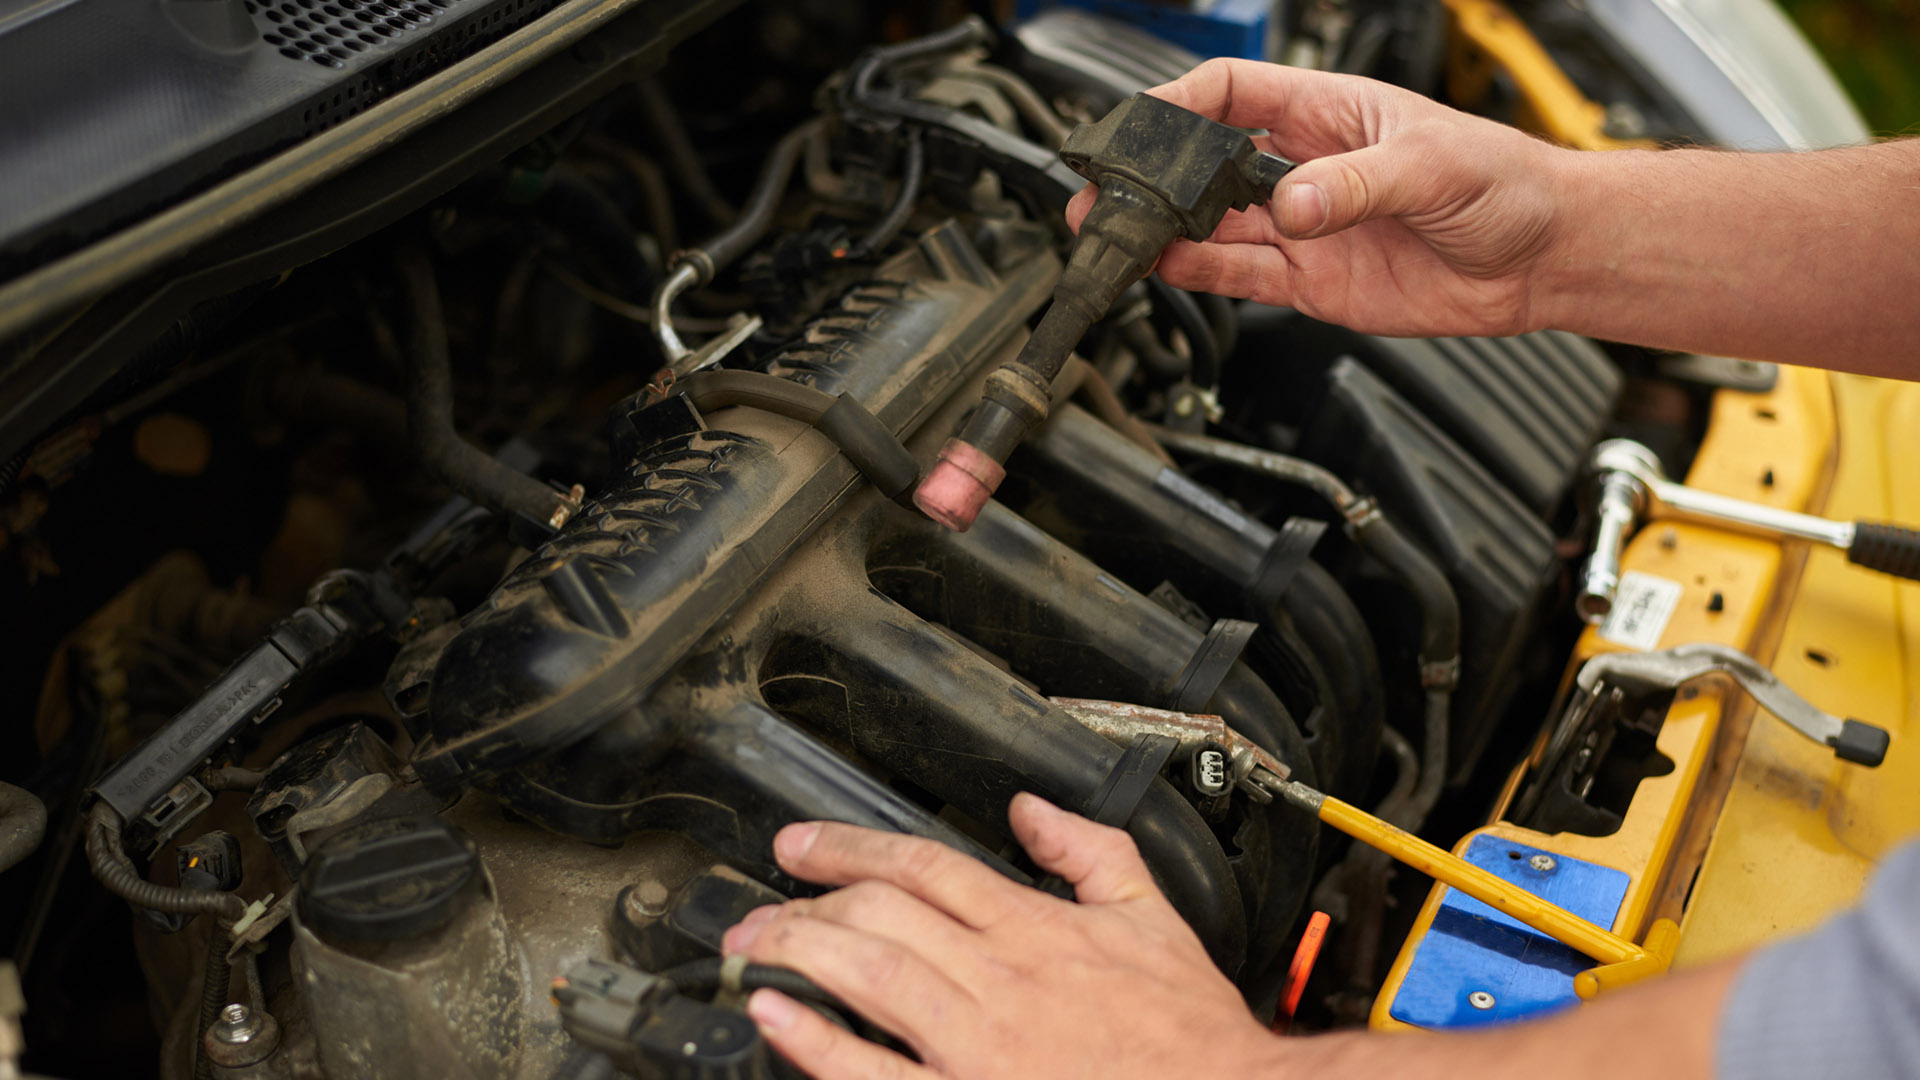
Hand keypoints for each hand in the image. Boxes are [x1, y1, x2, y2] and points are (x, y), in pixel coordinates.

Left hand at [720, 793, 1291, 1079]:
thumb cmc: (1188, 1035)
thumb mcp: (1153, 916)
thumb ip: (1090, 851)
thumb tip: (1034, 809)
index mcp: (1035, 928)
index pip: (925, 865)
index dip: (852, 846)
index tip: (805, 844)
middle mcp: (997, 978)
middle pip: (881, 914)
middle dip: (809, 899)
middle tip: (762, 899)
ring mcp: (976, 1045)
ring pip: (868, 976)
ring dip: (798, 952)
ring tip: (753, 945)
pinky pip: (874, 1071)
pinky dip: (816, 1041)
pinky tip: (775, 1017)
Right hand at [1066, 58, 1573, 338]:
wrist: (1542, 257)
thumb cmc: (1507, 184)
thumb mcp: (1433, 166)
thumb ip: (1357, 184)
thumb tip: (1296, 204)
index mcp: (1327, 112)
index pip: (1230, 93)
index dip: (1177, 105)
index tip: (1138, 126)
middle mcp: (1305, 166)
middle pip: (1204, 164)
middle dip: (1150, 177)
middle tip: (1105, 195)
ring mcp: (1305, 226)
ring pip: (1213, 224)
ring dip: (1164, 229)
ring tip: (1117, 236)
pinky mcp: (1311, 281)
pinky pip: (1241, 274)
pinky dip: (1199, 272)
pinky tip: (1165, 265)